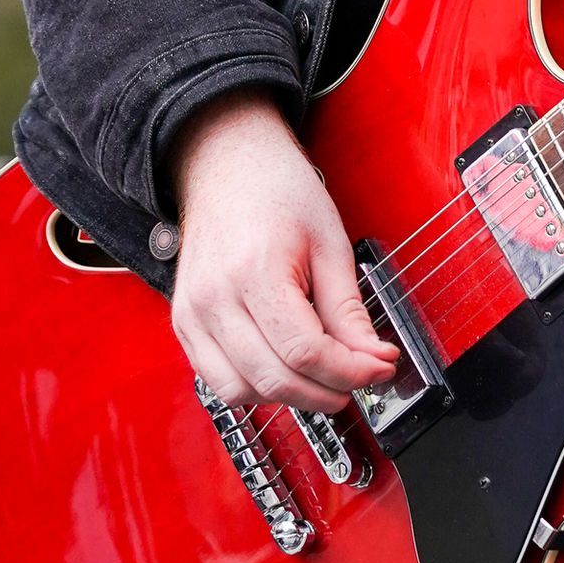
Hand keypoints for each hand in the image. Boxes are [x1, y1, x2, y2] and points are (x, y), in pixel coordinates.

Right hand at [167, 91, 397, 414]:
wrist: (228, 166)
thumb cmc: (278, 192)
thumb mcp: (329, 242)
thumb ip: (348, 308)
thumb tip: (373, 357)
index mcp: (255, 271)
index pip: (305, 351)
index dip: (349, 370)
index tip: (379, 368)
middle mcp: (214, 299)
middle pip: (274, 379)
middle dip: (327, 391)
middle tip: (360, 378)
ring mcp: (192, 314)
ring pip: (242, 392)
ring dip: (290, 396)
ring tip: (324, 376)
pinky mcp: (183, 324)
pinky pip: (217, 381)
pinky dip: (255, 387)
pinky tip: (285, 369)